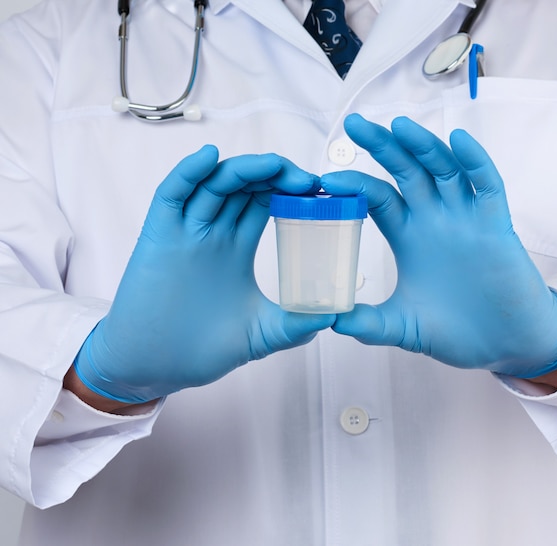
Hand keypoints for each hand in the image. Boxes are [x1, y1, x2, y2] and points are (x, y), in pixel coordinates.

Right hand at [74, 146, 334, 403]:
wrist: (154, 366)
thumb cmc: (200, 349)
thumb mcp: (261, 334)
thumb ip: (295, 325)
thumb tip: (334, 316)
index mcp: (236, 248)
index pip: (263, 203)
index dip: (288, 190)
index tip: (319, 191)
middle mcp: (212, 233)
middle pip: (243, 186)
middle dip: (274, 175)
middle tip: (307, 180)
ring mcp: (184, 232)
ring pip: (213, 183)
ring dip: (244, 169)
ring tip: (275, 166)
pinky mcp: (158, 236)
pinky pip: (171, 195)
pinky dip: (188, 172)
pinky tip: (210, 156)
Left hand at [321, 114, 556, 377]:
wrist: (504, 345)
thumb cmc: (455, 332)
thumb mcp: (402, 326)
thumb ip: (369, 323)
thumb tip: (330, 321)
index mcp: (408, 236)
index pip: (378, 197)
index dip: (355, 185)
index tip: (325, 179)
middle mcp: (434, 220)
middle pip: (406, 172)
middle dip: (382, 147)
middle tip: (354, 124)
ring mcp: (466, 219)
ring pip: (443, 170)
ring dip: (423, 147)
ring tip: (398, 126)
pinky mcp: (497, 227)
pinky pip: (487, 186)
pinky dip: (475, 163)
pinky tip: (458, 140)